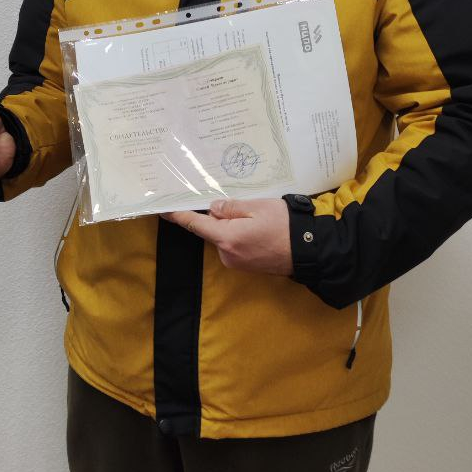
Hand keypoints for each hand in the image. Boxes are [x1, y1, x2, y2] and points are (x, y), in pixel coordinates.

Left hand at [162, 197, 292, 276]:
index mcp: (226, 237)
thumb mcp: (258, 207)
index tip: (163, 209)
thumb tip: (212, 208)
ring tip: (255, 218)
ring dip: (231, 226)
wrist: (309, 252)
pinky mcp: (245, 266)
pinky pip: (233, 245)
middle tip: (238, 205)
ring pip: (223, 237)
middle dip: (218, 216)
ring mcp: (235, 262)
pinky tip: (257, 229)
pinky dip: (239, 235)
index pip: (195, 224)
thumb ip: (231, 207)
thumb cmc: (285, 226)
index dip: (178, 215)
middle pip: (211, 230)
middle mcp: (226, 254)